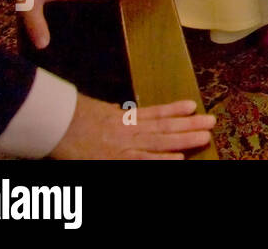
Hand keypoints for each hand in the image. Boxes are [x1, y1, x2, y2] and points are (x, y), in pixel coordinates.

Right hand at [50, 96, 214, 159]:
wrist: (55, 123)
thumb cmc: (71, 117)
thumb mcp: (94, 110)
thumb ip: (110, 112)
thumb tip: (118, 109)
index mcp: (122, 118)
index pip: (154, 113)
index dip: (174, 110)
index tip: (192, 106)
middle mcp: (128, 130)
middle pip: (164, 127)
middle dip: (189, 126)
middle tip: (212, 122)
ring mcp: (124, 146)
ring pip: (160, 142)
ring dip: (184, 139)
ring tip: (205, 136)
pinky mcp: (116, 160)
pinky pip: (142, 161)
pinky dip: (161, 161)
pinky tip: (179, 159)